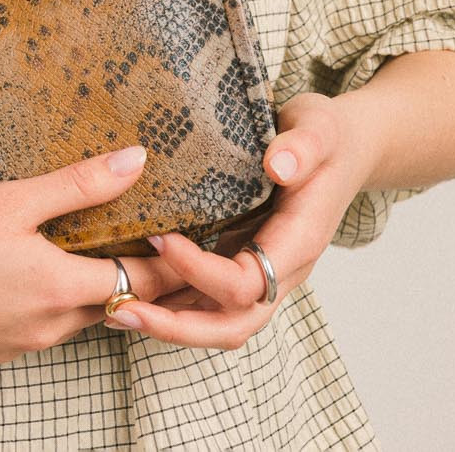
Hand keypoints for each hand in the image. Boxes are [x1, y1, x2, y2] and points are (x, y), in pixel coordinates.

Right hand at [0, 145, 192, 364]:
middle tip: (161, 242)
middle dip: (145, 278)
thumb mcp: (9, 200)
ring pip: (81, 317)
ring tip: (102, 247)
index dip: (173, 261)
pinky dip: (59, 301)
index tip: (192, 235)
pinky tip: (38, 272)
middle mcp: (51, 327)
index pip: (144, 282)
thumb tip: (137, 160)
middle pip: (119, 305)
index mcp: (61, 288)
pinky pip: (46, 326)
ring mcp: (23, 344)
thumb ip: (77, 183)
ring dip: (98, 288)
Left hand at [102, 91, 375, 349]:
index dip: (201, 270)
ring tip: (112, 310)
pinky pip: (207, 298)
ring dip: (168, 323)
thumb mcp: (318, 129)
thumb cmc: (326, 137)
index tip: (159, 237)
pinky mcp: (241, 260)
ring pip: (217, 320)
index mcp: (297, 242)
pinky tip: (130, 292)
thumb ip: (303, 146)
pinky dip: (172, 303)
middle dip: (177, 326)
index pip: (247, 282)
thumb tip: (278, 165)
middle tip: (121, 310)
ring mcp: (258, 269)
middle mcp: (279, 269)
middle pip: (232, 323)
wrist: (341, 149)